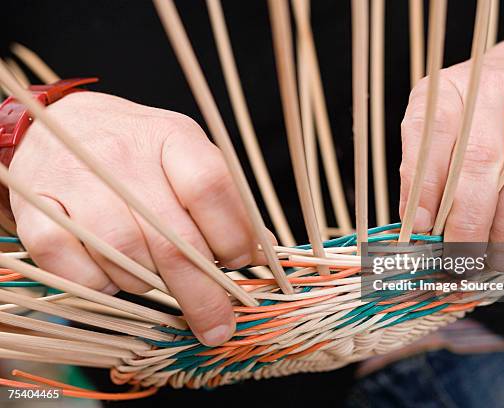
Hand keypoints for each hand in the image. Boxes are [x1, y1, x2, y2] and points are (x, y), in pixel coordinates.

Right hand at [9, 91, 267, 345]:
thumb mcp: (186, 155)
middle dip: (203, 294)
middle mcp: (124, 156)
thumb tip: (265, 250)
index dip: (233, 235)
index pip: (211, 188)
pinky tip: (111, 275)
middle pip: (173, 239)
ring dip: (149, 285)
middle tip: (218, 326)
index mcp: (172, 137)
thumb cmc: (137, 150)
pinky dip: (98, 286)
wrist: (61, 126)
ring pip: (126, 258)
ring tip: (156, 280)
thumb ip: (224, 198)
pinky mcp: (36, 209)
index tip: (241, 264)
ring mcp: (76, 181)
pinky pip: (74, 269)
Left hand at [400, 17, 503, 269]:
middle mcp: (489, 89)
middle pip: (479, 159)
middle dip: (471, 220)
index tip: (422, 228)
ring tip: (498, 256)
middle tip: (464, 258)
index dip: (424, 186)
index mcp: (446, 91)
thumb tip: (417, 225)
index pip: (430, 136)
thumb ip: (424, 169)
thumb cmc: (475, 111)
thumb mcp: (438, 127)